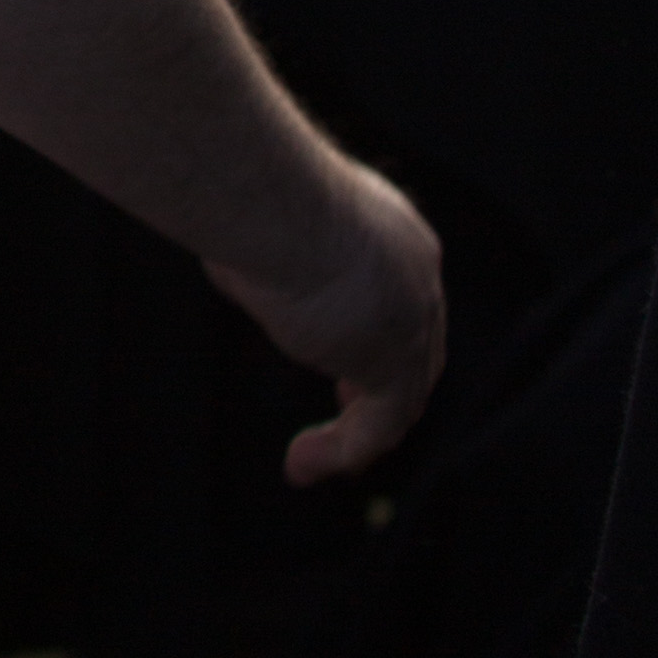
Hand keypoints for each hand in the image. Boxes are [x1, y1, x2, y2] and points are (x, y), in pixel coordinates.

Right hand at [211, 153, 448, 487]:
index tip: (342, 360)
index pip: (400, 296)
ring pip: (401, 396)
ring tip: (309, 459)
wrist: (278, 202)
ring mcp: (413, 320)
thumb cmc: (255, 194)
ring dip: (359, 432)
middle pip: (417, 347)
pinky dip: (343, 449)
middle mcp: (415, 273)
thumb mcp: (266, 223)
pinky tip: (303, 462)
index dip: (378, 331)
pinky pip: (379, 426)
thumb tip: (239, 266)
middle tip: (345, 406)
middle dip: (384, 384)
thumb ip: (271, 257)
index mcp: (391, 232)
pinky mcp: (394, 364)